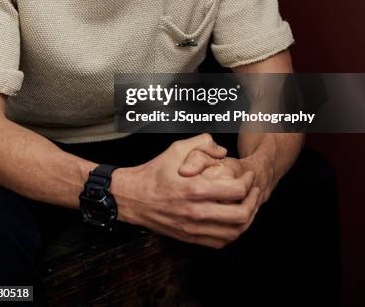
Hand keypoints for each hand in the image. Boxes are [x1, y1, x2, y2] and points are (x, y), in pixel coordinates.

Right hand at [111, 133, 258, 248]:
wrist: (132, 197)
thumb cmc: (155, 171)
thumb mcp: (176, 148)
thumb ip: (203, 143)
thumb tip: (223, 150)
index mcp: (194, 189)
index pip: (236, 191)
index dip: (248, 182)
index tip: (248, 175)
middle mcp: (196, 212)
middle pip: (240, 215)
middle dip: (254, 201)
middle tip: (254, 190)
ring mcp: (193, 229)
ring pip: (234, 233)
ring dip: (247, 219)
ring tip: (248, 205)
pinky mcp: (190, 238)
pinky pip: (220, 242)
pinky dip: (233, 233)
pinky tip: (233, 220)